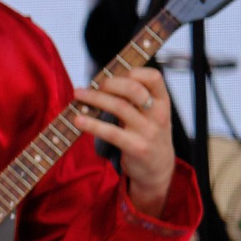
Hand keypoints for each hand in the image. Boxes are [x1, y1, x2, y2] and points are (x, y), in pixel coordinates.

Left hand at [73, 65, 175, 215]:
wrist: (158, 169)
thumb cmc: (147, 133)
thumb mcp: (149, 113)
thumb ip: (133, 97)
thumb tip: (102, 77)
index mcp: (162, 102)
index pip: (154, 77)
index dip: (132, 71)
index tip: (113, 73)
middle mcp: (159, 115)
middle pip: (134, 89)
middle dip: (109, 83)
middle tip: (93, 84)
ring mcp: (149, 132)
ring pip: (120, 107)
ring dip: (95, 98)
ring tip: (78, 94)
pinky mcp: (137, 148)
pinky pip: (112, 133)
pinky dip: (92, 124)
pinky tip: (78, 119)